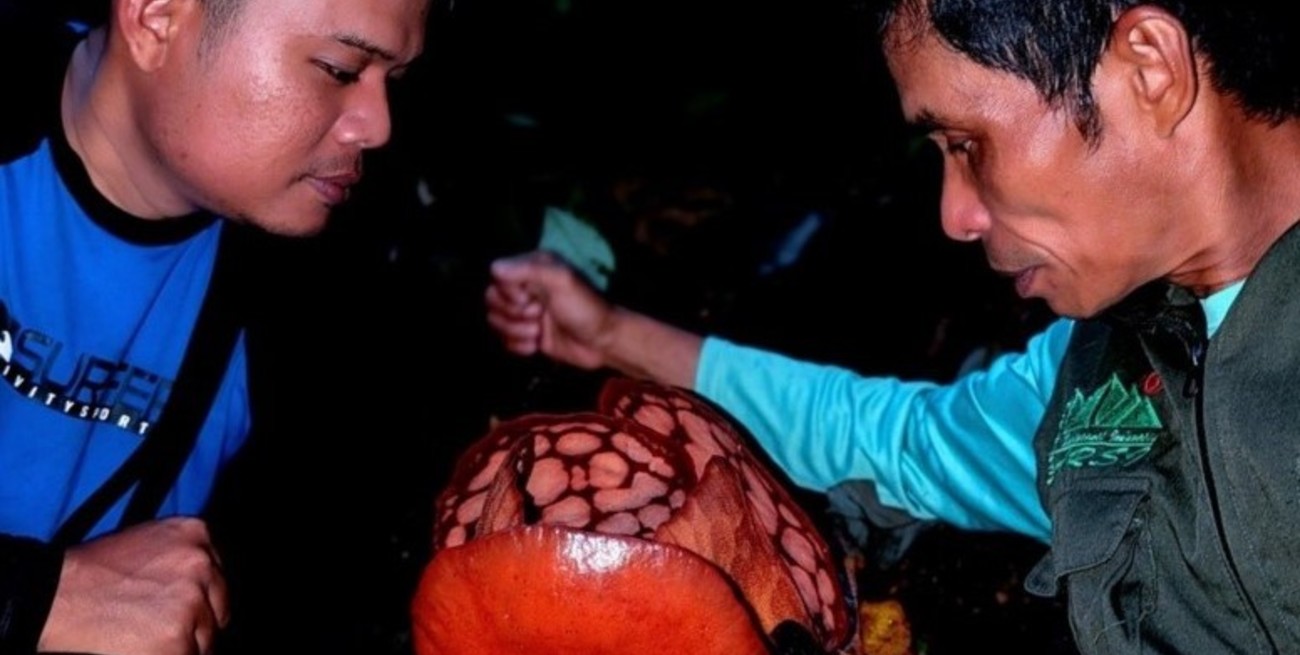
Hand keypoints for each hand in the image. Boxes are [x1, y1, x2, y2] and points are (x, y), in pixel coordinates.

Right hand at [38, 517, 228, 654]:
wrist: (55, 595)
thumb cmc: (90, 573)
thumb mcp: (147, 544)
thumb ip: (181, 562)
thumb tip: (202, 588)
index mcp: (195, 534)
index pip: (218, 578)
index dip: (202, 600)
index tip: (186, 610)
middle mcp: (201, 564)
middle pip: (217, 609)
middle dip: (197, 623)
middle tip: (162, 628)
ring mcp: (192, 601)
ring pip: (206, 638)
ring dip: (183, 643)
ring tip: (145, 637)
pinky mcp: (178, 638)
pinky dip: (170, 654)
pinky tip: (144, 648)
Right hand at [486, 250, 617, 369]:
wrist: (602, 343)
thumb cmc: (585, 308)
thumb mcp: (562, 281)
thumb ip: (529, 270)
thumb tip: (494, 268)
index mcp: (533, 269)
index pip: (498, 276)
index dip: (508, 292)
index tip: (529, 300)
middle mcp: (526, 288)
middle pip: (491, 299)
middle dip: (512, 314)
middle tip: (538, 316)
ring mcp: (525, 313)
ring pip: (495, 321)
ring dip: (516, 331)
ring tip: (539, 332)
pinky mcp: (526, 335)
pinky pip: (503, 340)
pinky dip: (518, 346)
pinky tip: (536, 346)